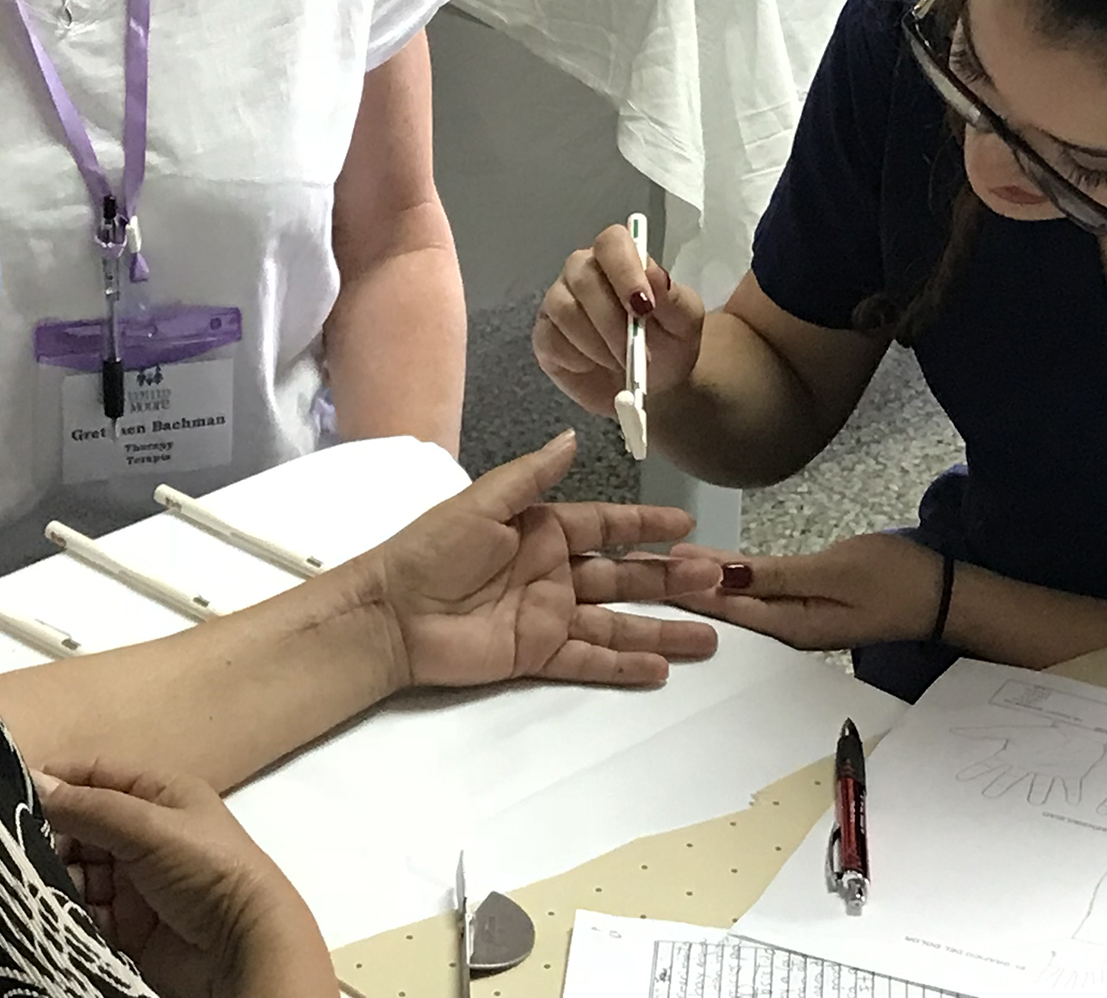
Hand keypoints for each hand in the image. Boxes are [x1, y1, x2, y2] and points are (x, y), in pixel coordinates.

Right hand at [34, 759, 331, 997]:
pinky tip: (43, 911)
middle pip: (80, 825)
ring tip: (23, 883)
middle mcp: (144, 833)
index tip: (7, 794)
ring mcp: (134, 881)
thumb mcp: (149, 828)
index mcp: (158, 794)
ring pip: (77, 871)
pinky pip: (83, 912)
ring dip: (52, 876)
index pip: (95, 775)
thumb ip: (90, 808)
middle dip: (48, 836)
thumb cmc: (207, 869)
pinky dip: (64, 911)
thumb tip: (33, 782)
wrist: (243, 949)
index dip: (55, 781)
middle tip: (11, 849)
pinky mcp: (126, 926)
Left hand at [366, 430, 720, 688]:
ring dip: (661, 628)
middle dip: (670, 578)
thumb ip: (531, 475)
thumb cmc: (430, 550)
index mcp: (542, 529)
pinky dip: (623, 665)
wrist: (390, 614)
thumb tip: (574, 438)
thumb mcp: (481, 503)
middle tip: (717, 580)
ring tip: (709, 635)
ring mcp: (547, 616)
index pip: (607, 525)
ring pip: (616, 622)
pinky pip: (587, 660)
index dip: (647, 525)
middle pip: (623, 575)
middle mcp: (552, 572)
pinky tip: (660, 668)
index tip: (688, 525)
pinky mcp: (535, 654)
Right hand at [534, 225, 704, 417]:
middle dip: (612, 321)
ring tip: (623, 363)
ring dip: (598, 344)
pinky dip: (579, 359)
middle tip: (638, 354)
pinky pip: (552, 340)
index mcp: (620, 258)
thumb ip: (673, 298)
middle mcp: (582, 271)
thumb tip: (653, 272)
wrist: (655, 385)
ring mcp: (559, 301)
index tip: (644, 307)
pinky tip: (596, 366)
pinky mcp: (545, 336)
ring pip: (565, 310)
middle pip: (583, 277)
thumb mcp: (685, 323)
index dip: (624, 270)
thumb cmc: (669, 343)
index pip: (612, 242)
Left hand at [665, 531, 940, 649]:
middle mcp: (784, 627)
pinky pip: (757, 593)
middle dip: (680, 585)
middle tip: (634, 562)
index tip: (640, 567)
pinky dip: (731, 579)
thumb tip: (718, 576)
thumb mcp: (832, 573)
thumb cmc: (895, 579)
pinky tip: (710, 568)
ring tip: (658, 562)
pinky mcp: (806, 604)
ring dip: (700, 581)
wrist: (946, 595)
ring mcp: (795, 617)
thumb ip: (773, 576)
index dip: (679, 584)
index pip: (720, 604)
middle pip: (721, 605)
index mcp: (787, 624)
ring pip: (736, 598)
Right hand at [950, 718, 1106, 805]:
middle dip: (1000, 786)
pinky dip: (1072, 793)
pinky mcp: (1069, 774)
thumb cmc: (1050, 728)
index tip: (962, 778)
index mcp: (1017, 750)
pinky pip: (1069, 786)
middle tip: (987, 795)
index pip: (993, 763)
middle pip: (1012, 776)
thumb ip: (989, 734)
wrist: (1087, 732)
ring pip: (1040, 785)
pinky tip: (1072, 803)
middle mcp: (1031, 760)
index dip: (978, 770)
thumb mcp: (1019, 733)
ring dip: (1038, 793)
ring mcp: (1049, 767)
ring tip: (1035, 802)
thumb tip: (959, 729)